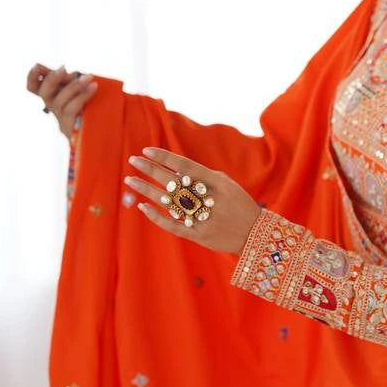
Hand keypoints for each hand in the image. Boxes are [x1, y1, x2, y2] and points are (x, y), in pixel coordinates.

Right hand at [26, 63, 97, 138]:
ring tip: (89, 77)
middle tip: (63, 68)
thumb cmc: (100, 109)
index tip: (38, 66)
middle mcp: (55, 109)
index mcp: (55, 97)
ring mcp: (62, 121)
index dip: (32, 77)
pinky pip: (71, 110)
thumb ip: (72, 80)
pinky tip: (93, 87)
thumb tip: (65, 70)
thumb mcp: (85, 91)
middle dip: (51, 80)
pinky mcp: (71, 129)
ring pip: (58, 102)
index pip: (34, 88)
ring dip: (73, 87)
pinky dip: (81, 96)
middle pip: (44, 95)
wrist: (108, 133)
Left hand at [124, 147, 261, 254]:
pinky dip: (156, 216)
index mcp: (217, 183)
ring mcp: (202, 218)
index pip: (185, 166)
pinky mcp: (199, 236)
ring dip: (147, 190)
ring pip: (168, 202)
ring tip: (130, 179)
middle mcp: (208, 199)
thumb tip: (175, 171)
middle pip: (172, 182)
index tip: (146, 150)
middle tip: (133, 160)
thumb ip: (204, 176)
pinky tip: (142, 206)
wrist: (256, 235)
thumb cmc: (240, 205)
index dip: (164, 157)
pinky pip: (172, 225)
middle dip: (150, 169)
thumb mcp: (227, 185)